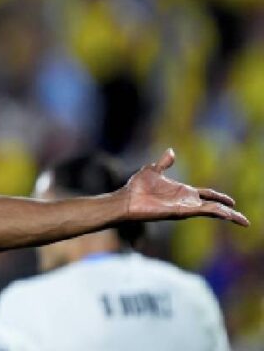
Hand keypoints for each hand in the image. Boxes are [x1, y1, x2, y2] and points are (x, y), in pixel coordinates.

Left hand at [124, 149, 248, 225]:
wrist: (126, 198)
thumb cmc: (136, 187)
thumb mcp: (152, 170)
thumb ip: (164, 163)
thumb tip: (171, 151)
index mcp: (182, 192)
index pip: (206, 194)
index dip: (219, 197)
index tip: (232, 201)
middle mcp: (185, 201)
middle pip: (213, 206)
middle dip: (229, 211)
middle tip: (244, 220)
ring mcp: (184, 207)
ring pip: (211, 211)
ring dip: (227, 215)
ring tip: (242, 220)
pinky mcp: (180, 211)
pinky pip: (201, 211)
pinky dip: (214, 212)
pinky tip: (226, 213)